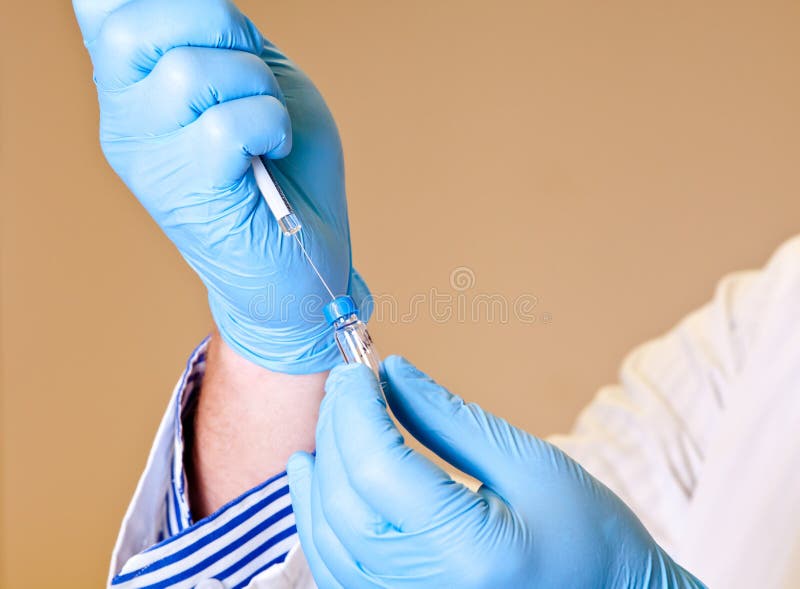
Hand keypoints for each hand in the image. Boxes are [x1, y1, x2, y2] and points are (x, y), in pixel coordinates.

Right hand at [72, 0, 367, 372]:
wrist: (303, 257)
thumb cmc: (286, 167)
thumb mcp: (256, 81)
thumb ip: (223, 39)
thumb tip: (201, 2)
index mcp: (135, 86)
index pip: (105, 10)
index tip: (204, 24)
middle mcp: (126, 121)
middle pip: (134, 25)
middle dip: (214, 21)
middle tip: (252, 68)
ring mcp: (151, 161)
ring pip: (190, 72)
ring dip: (256, 84)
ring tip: (271, 123)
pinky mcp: (190, 195)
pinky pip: (226, 125)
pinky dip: (270, 124)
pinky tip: (276, 149)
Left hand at [287, 357, 705, 587]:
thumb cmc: (590, 537)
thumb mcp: (530, 464)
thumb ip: (450, 419)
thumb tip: (391, 373)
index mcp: (472, 553)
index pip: (379, 469)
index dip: (356, 410)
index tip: (354, 370)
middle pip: (345, 503)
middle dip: (335, 433)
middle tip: (344, 386)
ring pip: (329, 542)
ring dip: (319, 475)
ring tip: (328, 423)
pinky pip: (339, 571)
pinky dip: (319, 521)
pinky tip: (317, 479)